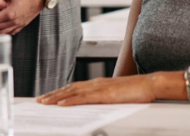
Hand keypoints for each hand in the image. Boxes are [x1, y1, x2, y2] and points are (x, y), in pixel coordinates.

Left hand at [37, 75, 155, 105]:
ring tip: (44, 102)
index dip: (61, 92)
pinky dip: (70, 100)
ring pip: (72, 92)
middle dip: (53, 94)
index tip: (49, 97)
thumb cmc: (137, 92)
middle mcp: (95, 83)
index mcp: (98, 84)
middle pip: (69, 89)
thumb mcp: (117, 96)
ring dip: (56, 97)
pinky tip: (61, 104)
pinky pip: (83, 98)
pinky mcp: (104, 94)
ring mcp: (99, 88)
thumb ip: (105, 99)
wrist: (150, 84)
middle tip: (39, 100)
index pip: (74, 88)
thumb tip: (97, 105)